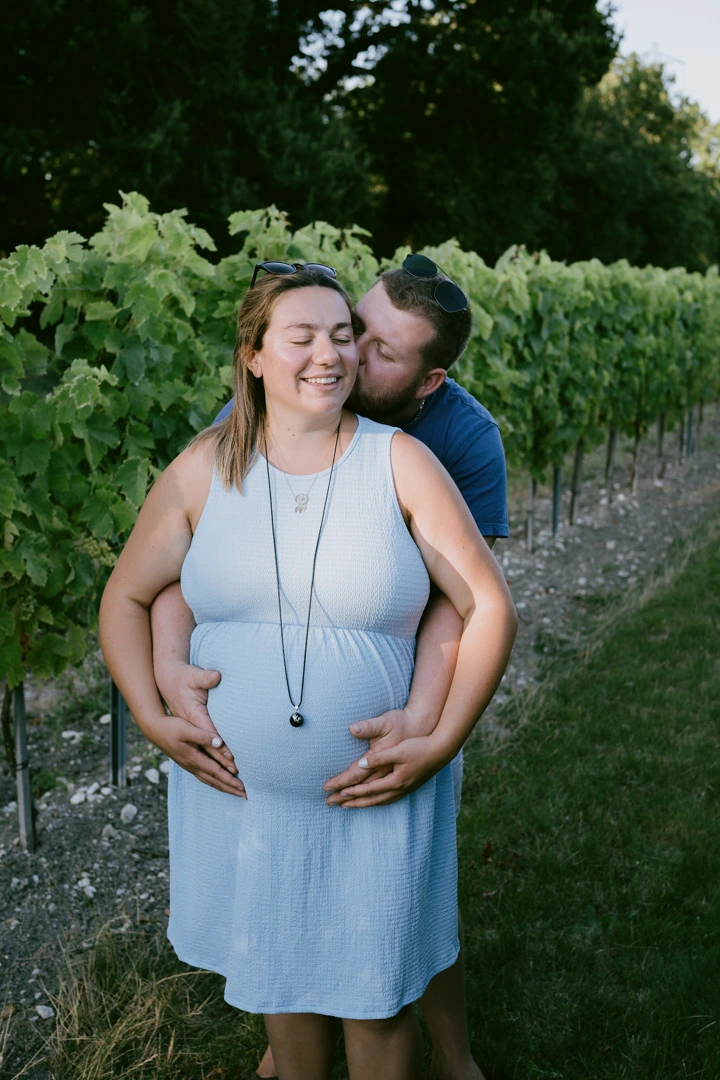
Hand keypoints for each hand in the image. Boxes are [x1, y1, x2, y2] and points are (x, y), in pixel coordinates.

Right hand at [154, 659, 238, 780]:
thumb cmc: (171, 728)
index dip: (229, 780)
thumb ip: (203, 736)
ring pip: (209, 781)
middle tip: (245, 795)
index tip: (242, 787)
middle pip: (214, 781)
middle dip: (230, 788)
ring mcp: (189, 766)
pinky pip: (204, 777)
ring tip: (235, 791)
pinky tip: (219, 782)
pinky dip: (214, 782)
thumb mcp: (187, 729)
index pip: (216, 773)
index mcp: (193, 758)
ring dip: (223, 787)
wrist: (155, 730)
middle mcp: (192, 765)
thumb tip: (219, 742)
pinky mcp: (188, 763)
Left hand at [325, 715, 445, 807]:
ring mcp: (405, 789)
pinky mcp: (409, 786)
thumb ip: (379, 757)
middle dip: (351, 801)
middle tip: (333, 804)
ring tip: (348, 805)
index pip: (367, 788)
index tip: (335, 792)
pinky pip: (388, 799)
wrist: (442, 749)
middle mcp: (399, 788)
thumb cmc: (420, 746)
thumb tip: (361, 763)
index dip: (351, 791)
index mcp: (395, 779)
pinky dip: (376, 802)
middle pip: (371, 799)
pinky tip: (373, 801)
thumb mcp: (399, 749)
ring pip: (379, 801)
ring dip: (363, 803)